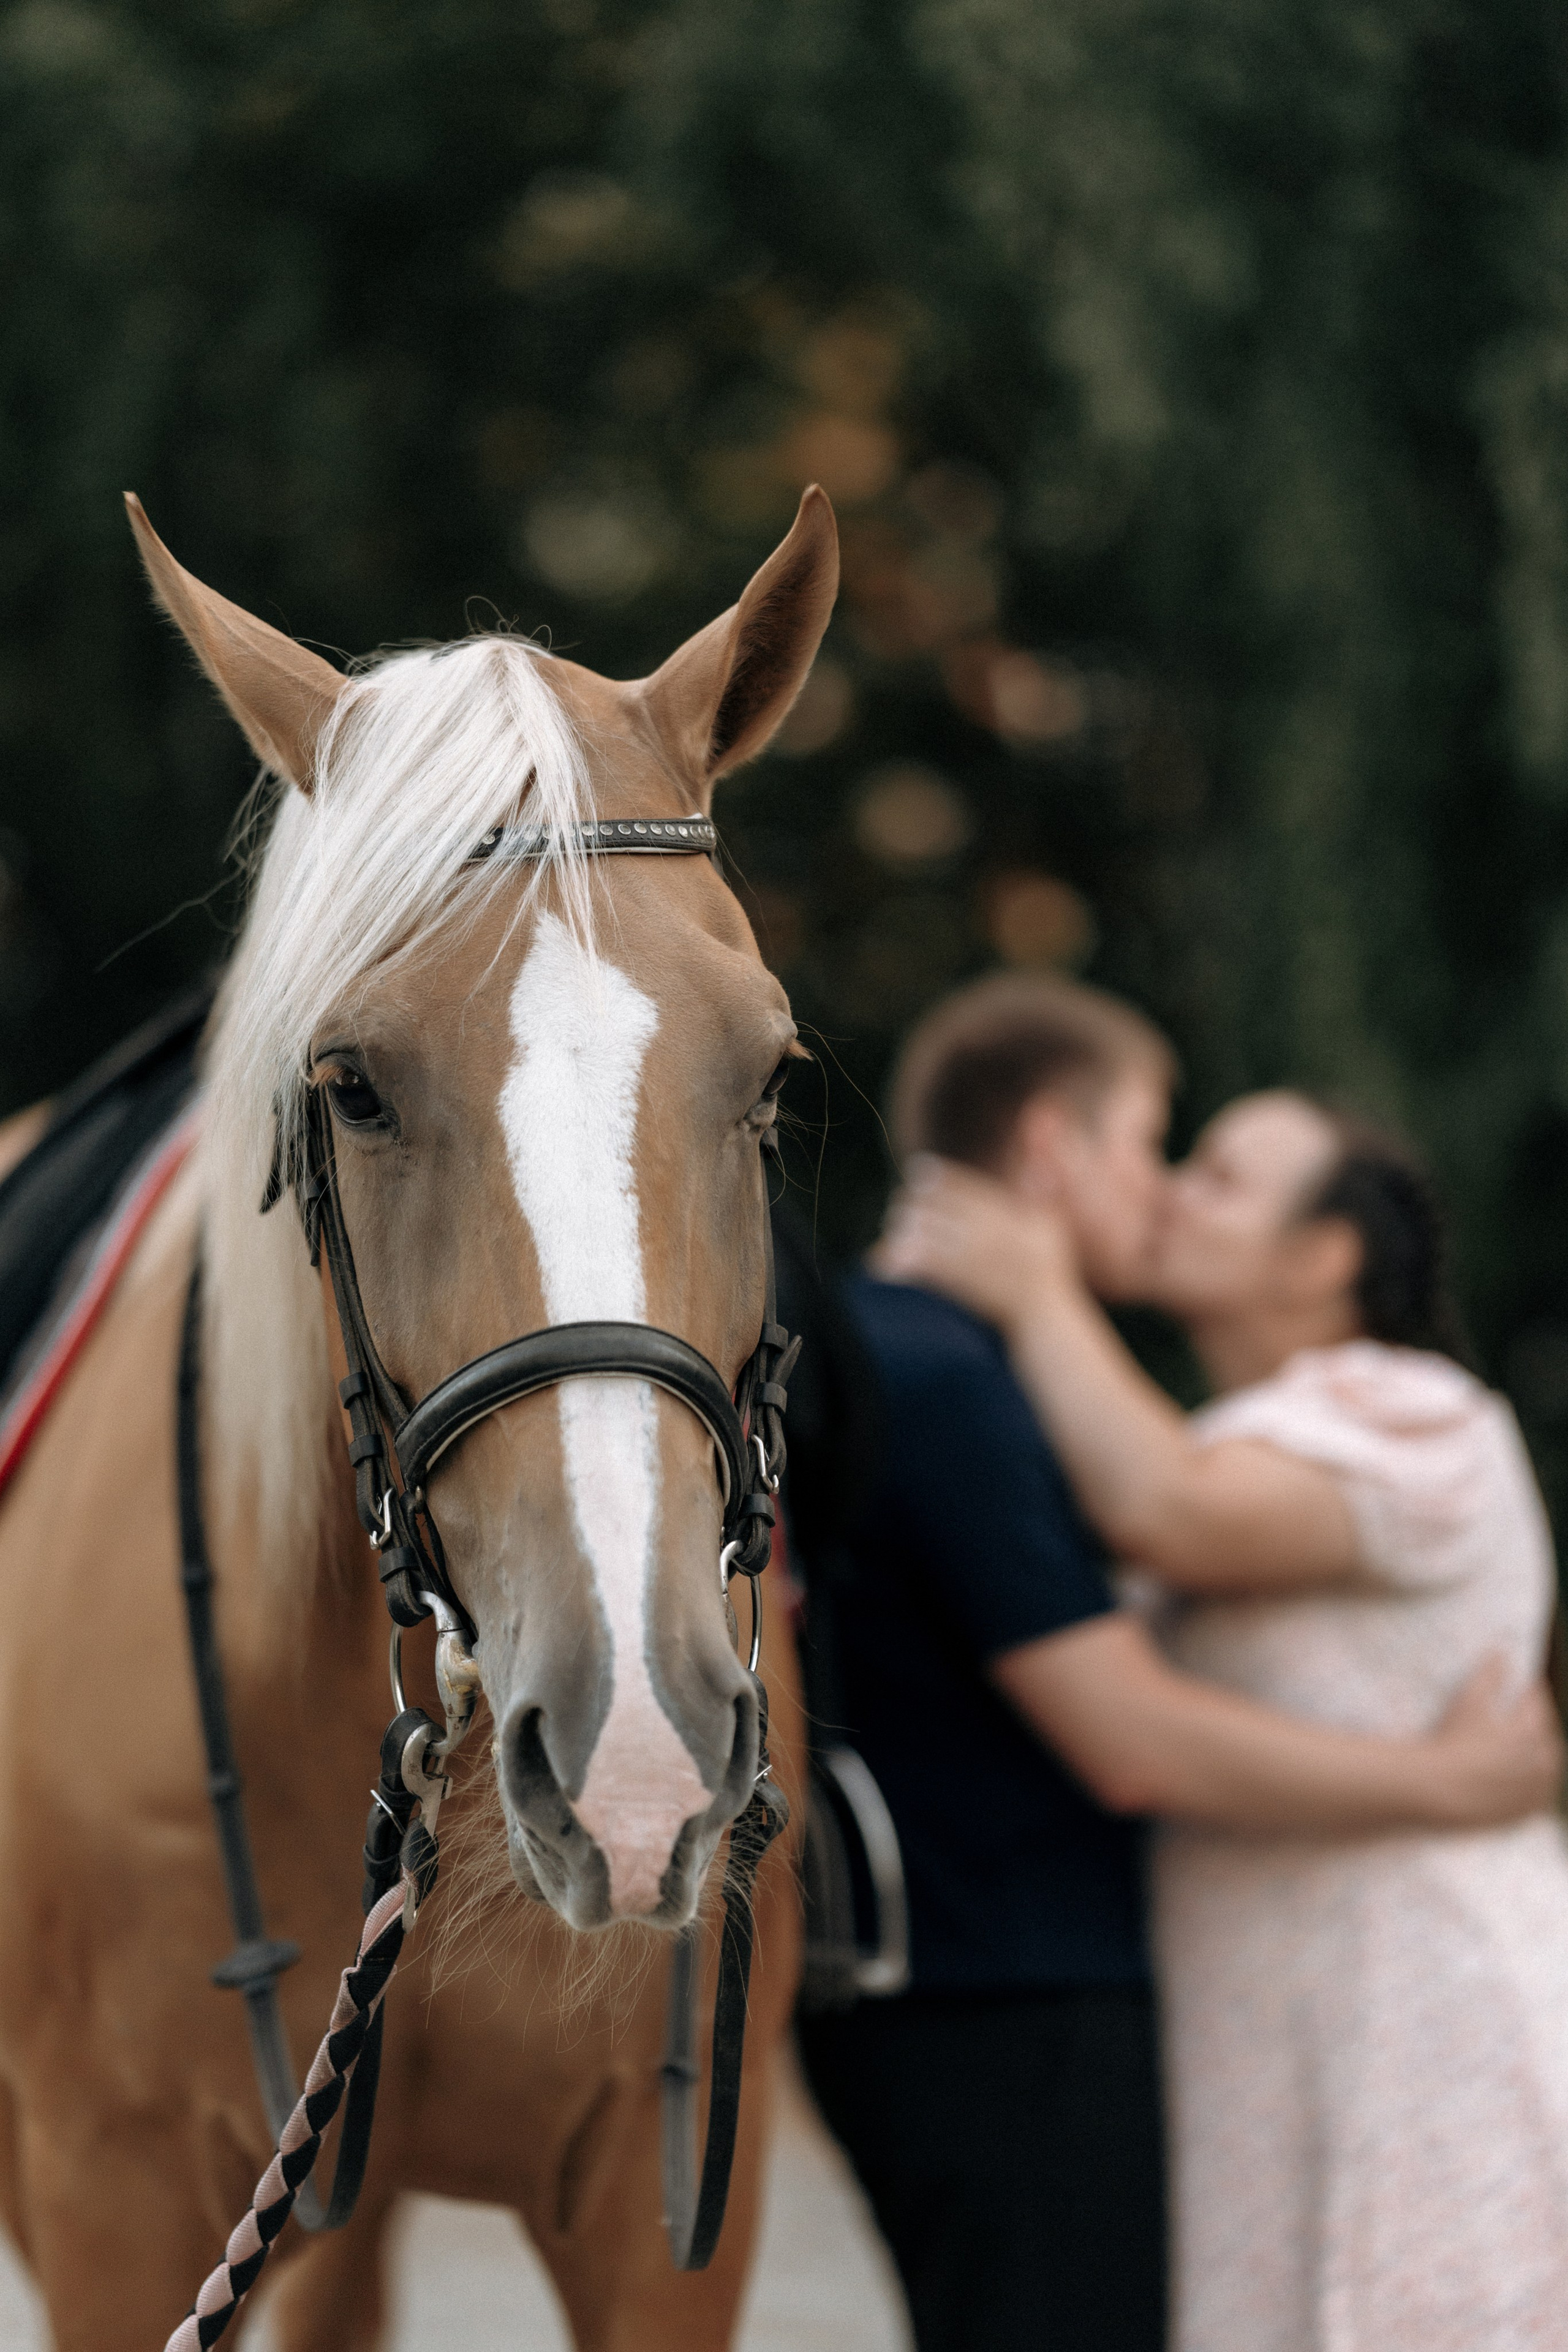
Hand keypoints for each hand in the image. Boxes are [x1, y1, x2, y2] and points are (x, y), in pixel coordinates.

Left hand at [875, 1158, 1079, 1330]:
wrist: (1044, 1316)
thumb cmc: (1050, 1267)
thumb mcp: (1051, 1220)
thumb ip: (1042, 1182)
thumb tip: (1042, 1132)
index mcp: (1004, 1214)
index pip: (959, 1184)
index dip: (933, 1175)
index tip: (917, 1171)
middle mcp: (985, 1233)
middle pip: (932, 1205)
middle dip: (912, 1202)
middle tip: (905, 1203)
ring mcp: (971, 1260)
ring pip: (921, 1232)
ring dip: (903, 1228)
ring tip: (899, 1227)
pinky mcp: (959, 1286)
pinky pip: (920, 1265)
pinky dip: (901, 1259)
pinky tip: (891, 1257)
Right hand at [1424, 1653, 1563, 1826]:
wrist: (1439, 1792)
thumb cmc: (1453, 1740)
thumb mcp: (1469, 1701)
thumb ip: (1489, 1675)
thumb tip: (1501, 1653)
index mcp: (1533, 1730)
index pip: (1537, 1701)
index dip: (1530, 1688)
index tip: (1524, 1680)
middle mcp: (1541, 1761)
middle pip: (1545, 1735)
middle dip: (1536, 1722)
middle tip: (1520, 1713)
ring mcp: (1534, 1790)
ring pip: (1545, 1767)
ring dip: (1537, 1754)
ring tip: (1521, 1746)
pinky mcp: (1523, 1813)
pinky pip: (1535, 1796)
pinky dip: (1530, 1784)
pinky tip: (1516, 1778)